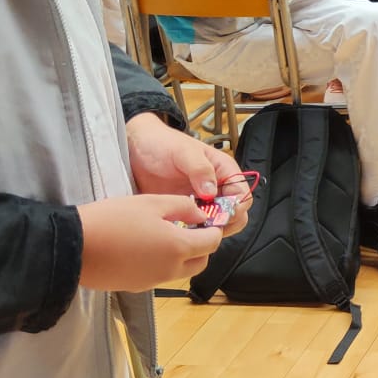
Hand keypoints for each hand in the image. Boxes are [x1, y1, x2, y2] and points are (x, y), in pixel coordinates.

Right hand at [76, 193, 222, 292]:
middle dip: (201, 246)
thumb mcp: (151, 203)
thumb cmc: (112, 220)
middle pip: (200, 262)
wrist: (72, 247)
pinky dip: (161, 264)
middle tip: (188, 227)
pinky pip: (159, 276)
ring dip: (182, 256)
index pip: (212, 242)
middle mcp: (170, 270)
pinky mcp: (136, 287)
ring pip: (180, 271)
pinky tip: (144, 248)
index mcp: (178, 247)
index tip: (205, 218)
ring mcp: (152, 281)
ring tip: (164, 235)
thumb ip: (183, 207)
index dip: (213, 229)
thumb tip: (200, 214)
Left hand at [124, 114, 254, 237]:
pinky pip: (196, 228)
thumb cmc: (163, 143)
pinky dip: (192, 233)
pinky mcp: (185, 212)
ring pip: (217, 224)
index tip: (221, 213)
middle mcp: (216, 188)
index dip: (236, 206)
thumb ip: (200, 169)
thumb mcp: (183, 151)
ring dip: (208, 230)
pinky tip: (180, 230)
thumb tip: (211, 191)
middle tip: (206, 225)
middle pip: (235, 214)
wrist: (135, 149)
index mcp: (223, 171)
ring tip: (191, 228)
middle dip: (225, 222)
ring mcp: (201, 202)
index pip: (242, 194)